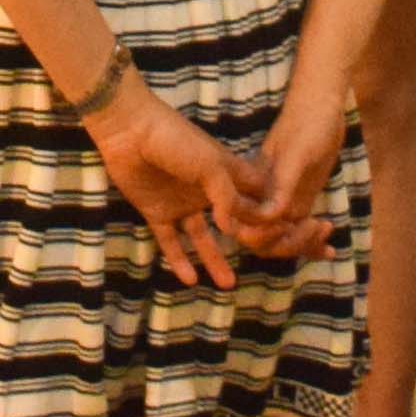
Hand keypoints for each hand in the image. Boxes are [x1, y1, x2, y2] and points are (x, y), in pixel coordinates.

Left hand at [85, 82, 253, 287]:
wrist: (129, 132)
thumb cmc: (176, 140)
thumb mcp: (211, 165)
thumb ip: (227, 196)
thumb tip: (233, 229)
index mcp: (225, 173)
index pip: (253, 195)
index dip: (268, 212)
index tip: (286, 234)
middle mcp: (206, 191)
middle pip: (231, 221)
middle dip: (246, 241)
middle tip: (261, 261)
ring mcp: (182, 203)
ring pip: (202, 238)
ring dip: (214, 259)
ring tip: (228, 285)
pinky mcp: (157, 213)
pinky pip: (171, 242)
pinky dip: (179, 261)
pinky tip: (190, 280)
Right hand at [232, 105, 346, 263]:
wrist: (322, 104)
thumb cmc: (309, 123)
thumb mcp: (298, 153)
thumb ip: (283, 185)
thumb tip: (271, 216)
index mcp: (254, 185)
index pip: (248, 228)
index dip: (267, 237)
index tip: (292, 226)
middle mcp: (262, 196)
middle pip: (264, 240)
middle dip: (289, 243)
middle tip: (316, 227)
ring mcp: (279, 199)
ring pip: (282, 238)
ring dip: (303, 244)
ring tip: (326, 233)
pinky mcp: (297, 198)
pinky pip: (298, 229)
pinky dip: (312, 243)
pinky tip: (330, 250)